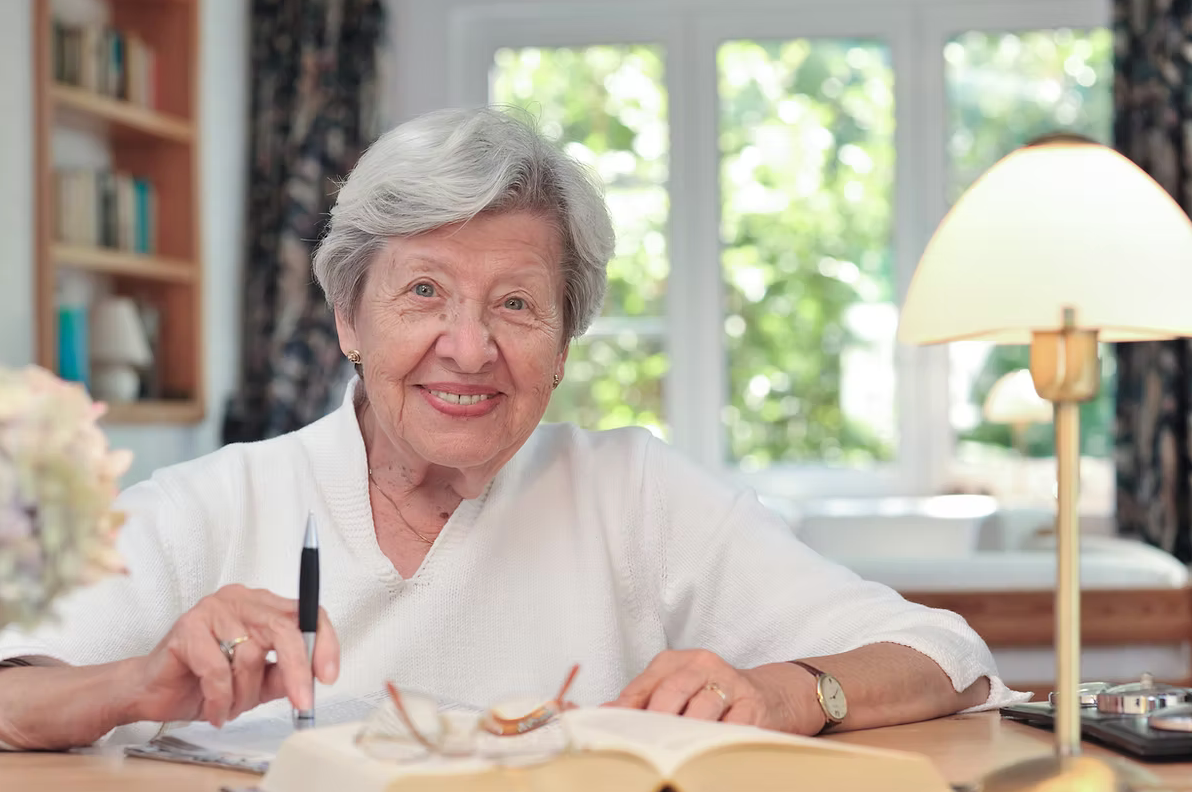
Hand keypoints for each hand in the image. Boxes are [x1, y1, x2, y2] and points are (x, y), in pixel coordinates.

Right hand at [125, 584, 339, 726]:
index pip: (306, 613)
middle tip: (302, 702)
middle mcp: (240, 599)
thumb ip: (284, 675)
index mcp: (262, 606)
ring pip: (249, 655)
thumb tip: (313, 678)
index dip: (323, 642)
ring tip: (230, 706)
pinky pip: (218, 670)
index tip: (328, 675)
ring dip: (243, 694)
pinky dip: (221, 698)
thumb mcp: (256, 682)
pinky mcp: (187, 628)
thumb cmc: (203, 681)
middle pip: (284, 628)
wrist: (152, 691)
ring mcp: (212, 609)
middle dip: (296, 670)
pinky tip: (215, 709)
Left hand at [607, 649, 823, 734]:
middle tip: (643, 747)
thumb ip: (644, 701)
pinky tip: (704, 755)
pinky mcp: (754, 706)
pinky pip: (731, 728)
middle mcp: (703, 665)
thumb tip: (604, 713)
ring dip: (685, 736)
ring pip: (701, 711)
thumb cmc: (714, 694)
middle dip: (655, 723)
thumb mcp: (678, 689)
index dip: (626, 711)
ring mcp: (730, 684)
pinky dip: (716, 742)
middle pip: (671, 693)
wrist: (771, 694)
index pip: (643, 686)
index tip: (613, 734)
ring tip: (670, 756)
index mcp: (677, 661)